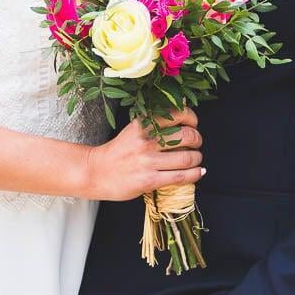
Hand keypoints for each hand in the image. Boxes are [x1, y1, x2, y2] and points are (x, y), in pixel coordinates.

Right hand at [86, 106, 204, 201]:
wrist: (95, 171)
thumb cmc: (117, 151)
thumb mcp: (133, 130)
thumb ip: (154, 124)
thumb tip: (182, 116)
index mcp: (143, 124)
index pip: (177, 114)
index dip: (192, 118)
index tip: (194, 124)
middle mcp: (147, 140)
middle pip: (188, 136)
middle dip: (198, 140)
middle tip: (196, 144)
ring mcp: (148, 161)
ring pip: (187, 158)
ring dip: (197, 158)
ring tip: (195, 160)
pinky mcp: (149, 180)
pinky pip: (181, 176)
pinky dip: (195, 174)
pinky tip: (198, 172)